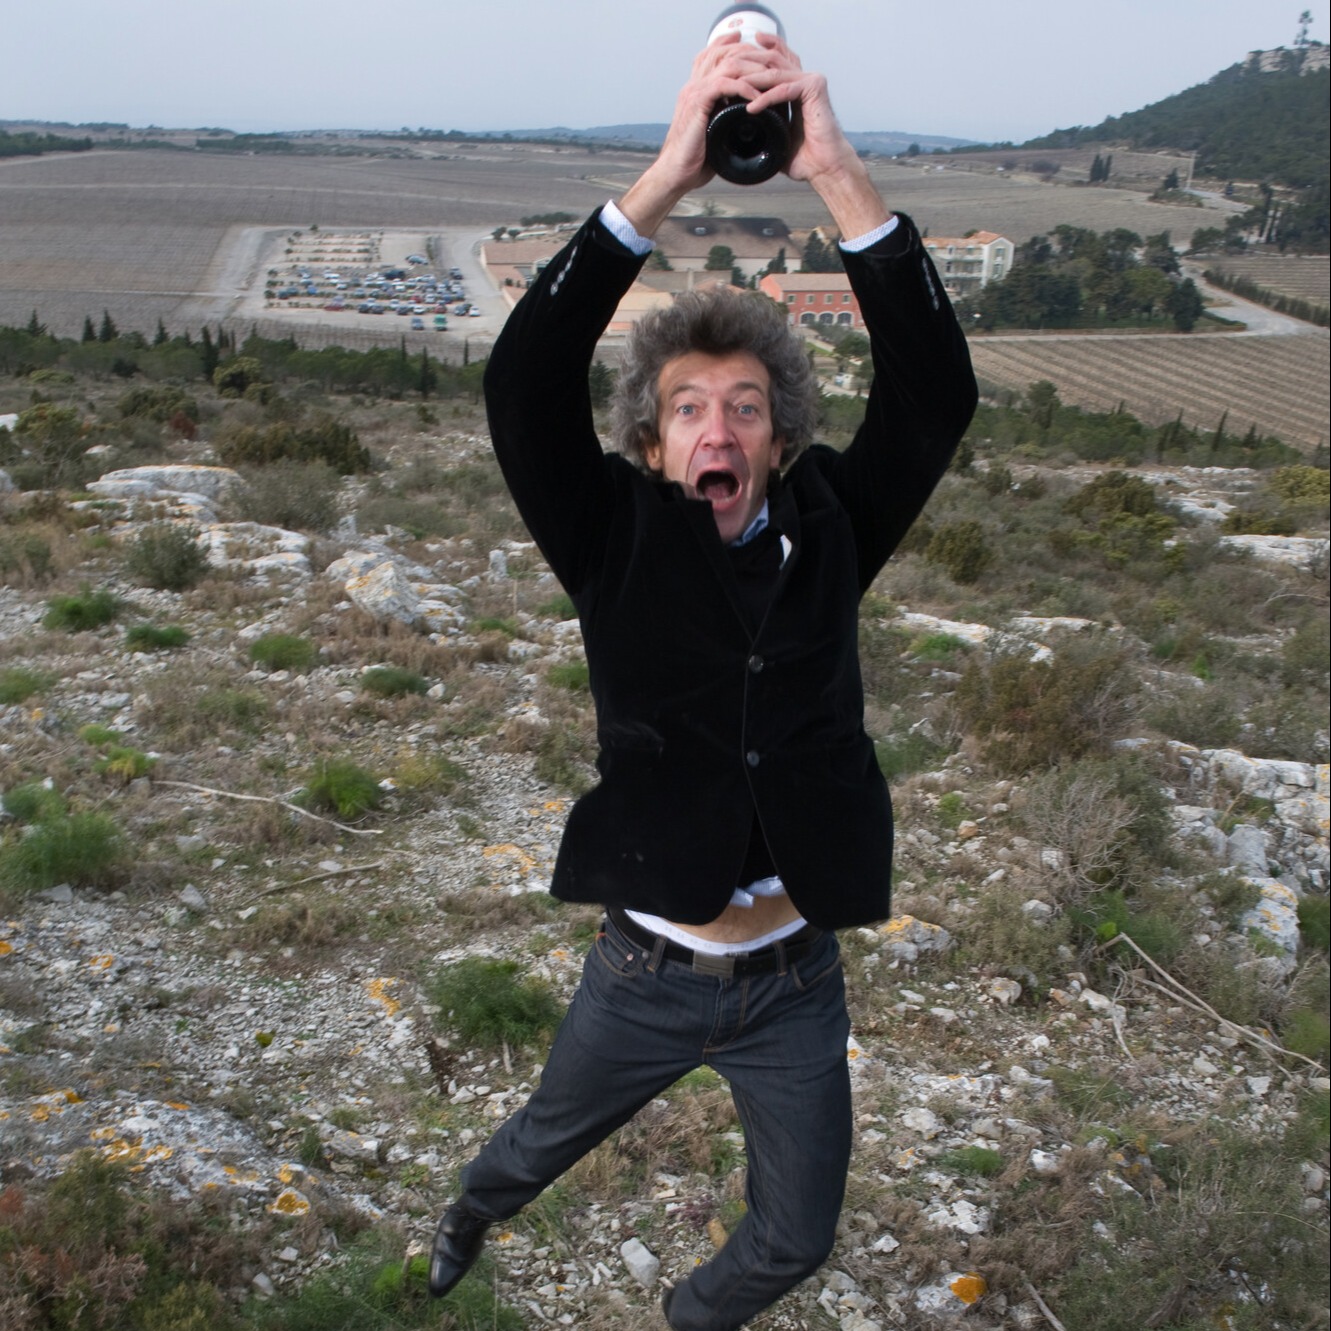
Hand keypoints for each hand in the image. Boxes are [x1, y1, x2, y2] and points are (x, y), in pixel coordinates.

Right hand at [620, 34, 790, 234]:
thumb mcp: (714, 133)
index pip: (713, 54)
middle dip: (750, 53)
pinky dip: (744, 88)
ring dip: (753, 69)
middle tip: (772, 61)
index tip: (756, 48)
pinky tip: (758, 97)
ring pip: (727, 63)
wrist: (676, 173)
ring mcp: (694, 92)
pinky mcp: (697, 103)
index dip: (733, 45)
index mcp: (696, 89)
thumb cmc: (694, 159)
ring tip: (772, 78)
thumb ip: (726, 119)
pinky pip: (724, 84)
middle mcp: (693, 85)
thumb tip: (748, 123)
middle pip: (722, 51)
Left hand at [744, 35, 890, 236]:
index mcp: (795, 85)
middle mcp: (804, 78)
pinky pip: (784, 89)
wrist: (824, 168)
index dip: (752, 56)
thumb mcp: (775, 136)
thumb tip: (737, 131)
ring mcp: (811, 80)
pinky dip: (766, 98)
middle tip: (723, 69)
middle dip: (746, 63)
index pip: (772, 62)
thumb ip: (761, 126)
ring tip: (730, 88)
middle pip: (771, 61)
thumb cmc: (804, 157)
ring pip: (774, 73)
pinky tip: (750, 107)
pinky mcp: (815, 87)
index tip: (729, 60)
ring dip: (750, 81)